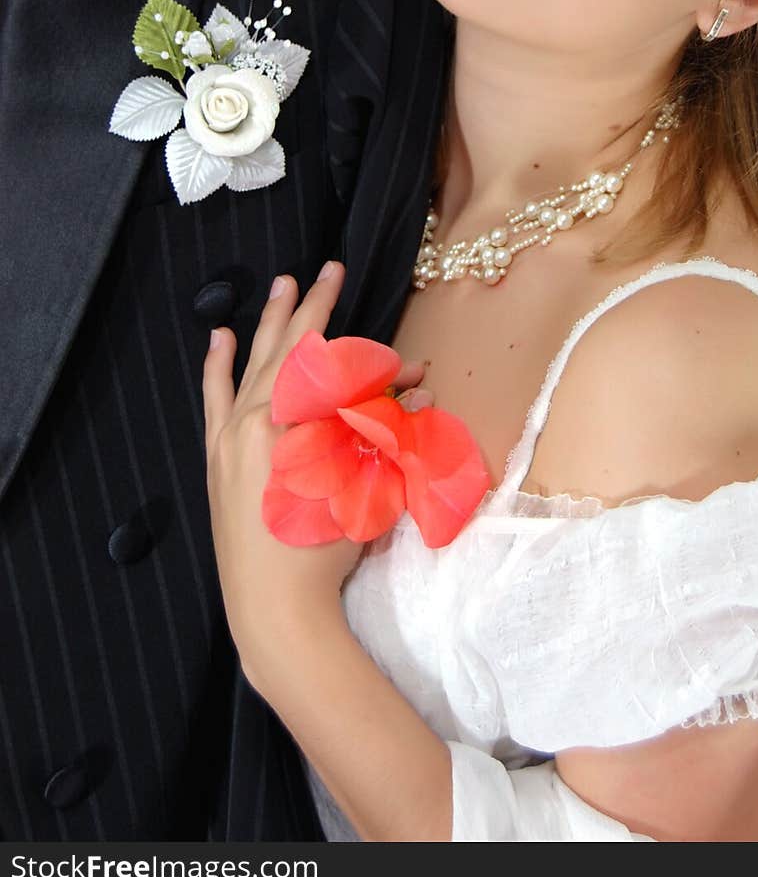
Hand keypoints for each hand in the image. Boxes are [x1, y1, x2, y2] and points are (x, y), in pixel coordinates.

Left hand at [202, 261, 431, 676]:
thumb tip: (423, 387)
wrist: (274, 608)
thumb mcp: (369, 485)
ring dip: (270, 323)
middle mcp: (257, 419)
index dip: (375, 360)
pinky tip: (220, 337)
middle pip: (291, 349)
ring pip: (255, 365)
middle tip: (329, 268)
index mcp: (295, 423)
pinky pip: (215, 397)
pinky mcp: (218, 457)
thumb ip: (391, 429)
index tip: (405, 360)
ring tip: (281, 283)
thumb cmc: (327, 550)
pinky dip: (219, 365)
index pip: (339, 369)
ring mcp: (231, 437)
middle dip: (313, 307)